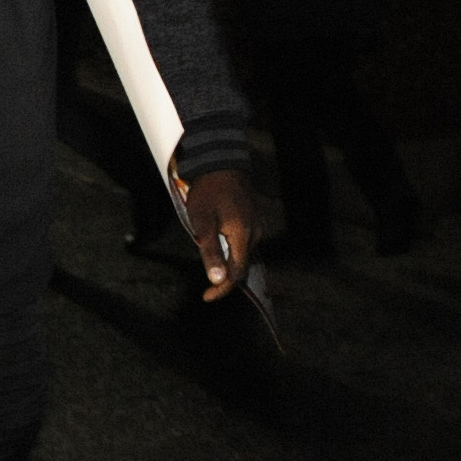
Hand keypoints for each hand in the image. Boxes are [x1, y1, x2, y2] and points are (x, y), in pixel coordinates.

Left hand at [178, 167, 260, 302]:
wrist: (221, 163)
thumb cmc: (208, 192)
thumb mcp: (202, 223)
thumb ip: (210, 252)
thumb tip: (217, 279)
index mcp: (243, 236)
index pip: (237, 273)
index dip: (222, 289)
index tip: (207, 297)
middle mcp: (256, 234)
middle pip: (243, 266)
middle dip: (226, 279)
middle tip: (207, 288)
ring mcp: (258, 226)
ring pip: (245, 255)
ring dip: (230, 265)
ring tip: (213, 268)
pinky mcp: (256, 220)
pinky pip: (247, 244)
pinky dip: (235, 252)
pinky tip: (223, 251)